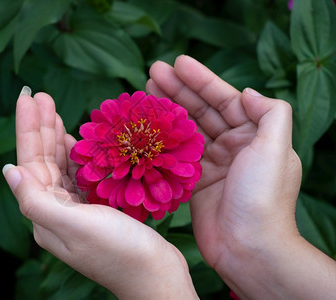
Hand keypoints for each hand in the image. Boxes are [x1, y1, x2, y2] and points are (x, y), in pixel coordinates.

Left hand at [2, 88, 197, 298]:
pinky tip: (77, 140)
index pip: (30, 163)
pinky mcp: (96, 209)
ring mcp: (76, 210)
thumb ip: (36, 200)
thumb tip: (8, 170)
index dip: (28, 129)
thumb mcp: (74, 226)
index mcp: (45, 215)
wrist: (155, 274)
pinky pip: (80, 175)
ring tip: (54, 110)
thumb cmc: (119, 251)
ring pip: (61, 166)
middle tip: (41, 95)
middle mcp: (55, 212)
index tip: (28, 97)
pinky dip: (78, 154)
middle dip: (41, 126)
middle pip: (43, 161)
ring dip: (57, 137)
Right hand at [147, 55, 335, 298]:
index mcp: (254, 135)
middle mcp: (233, 146)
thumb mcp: (277, 149)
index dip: (201, 80)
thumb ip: (270, 113)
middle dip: (178, 90)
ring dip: (166, 110)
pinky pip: (174, 155)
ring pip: (185, 130)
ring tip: (145, 91)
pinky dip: (161, 140)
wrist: (248, 247)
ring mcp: (211, 164)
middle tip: (152, 72)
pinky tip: (145, 127)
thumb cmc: (263, 197)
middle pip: (201, 111)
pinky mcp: (193, 182)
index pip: (224, 99)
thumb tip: (246, 92)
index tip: (177, 62)